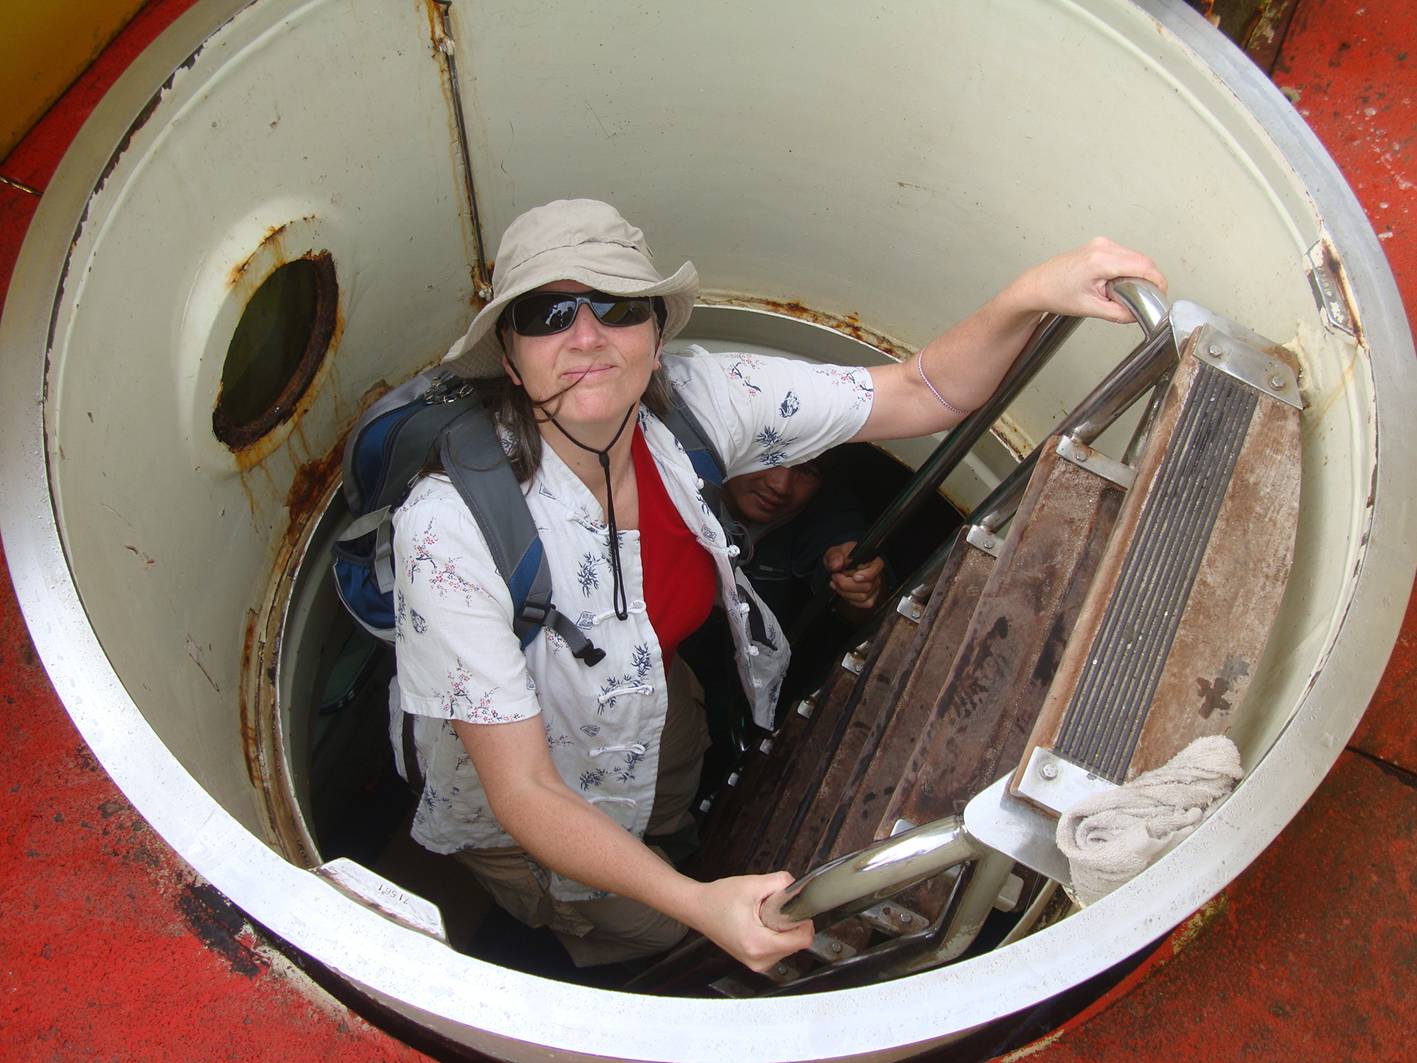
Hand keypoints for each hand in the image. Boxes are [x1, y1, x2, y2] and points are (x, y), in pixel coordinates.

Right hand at [691, 872, 815, 972]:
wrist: (697, 908)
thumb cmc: (718, 899)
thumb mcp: (753, 884)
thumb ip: (781, 883)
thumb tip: (801, 888)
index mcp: (758, 944)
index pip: (802, 940)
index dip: (803, 920)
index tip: (794, 907)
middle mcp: (758, 960)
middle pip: (796, 943)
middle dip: (789, 923)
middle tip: (769, 908)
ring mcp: (756, 964)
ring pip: (789, 947)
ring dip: (782, 929)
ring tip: (761, 916)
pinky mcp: (755, 961)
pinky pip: (778, 949)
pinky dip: (775, 935)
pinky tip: (759, 924)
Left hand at [824, 542, 884, 612]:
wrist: (838, 567)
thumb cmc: (841, 558)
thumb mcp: (834, 552)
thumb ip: (834, 556)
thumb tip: (837, 564)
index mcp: (871, 560)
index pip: (877, 568)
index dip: (866, 575)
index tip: (854, 577)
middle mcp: (876, 574)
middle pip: (867, 586)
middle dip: (846, 584)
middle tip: (836, 577)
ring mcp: (874, 587)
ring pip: (863, 597)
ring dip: (845, 592)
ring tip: (836, 583)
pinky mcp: (870, 597)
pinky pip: (863, 604)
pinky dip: (849, 599)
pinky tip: (842, 591)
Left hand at [1012, 237, 1166, 324]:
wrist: (1038, 286)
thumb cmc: (1055, 294)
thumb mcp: (1090, 308)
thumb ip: (1119, 313)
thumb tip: (1138, 314)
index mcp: (1100, 260)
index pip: (1143, 265)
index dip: (1157, 280)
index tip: (1161, 293)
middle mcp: (1102, 247)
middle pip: (1142, 260)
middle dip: (1147, 279)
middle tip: (1142, 298)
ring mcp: (1101, 244)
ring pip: (1135, 257)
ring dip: (1137, 274)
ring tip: (1124, 292)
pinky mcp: (1100, 246)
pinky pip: (1125, 256)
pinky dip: (1128, 269)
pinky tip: (1117, 283)